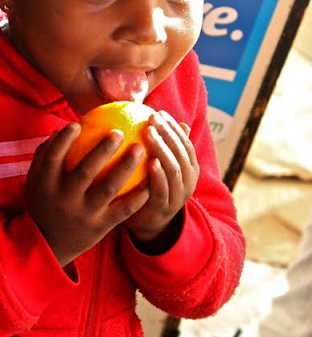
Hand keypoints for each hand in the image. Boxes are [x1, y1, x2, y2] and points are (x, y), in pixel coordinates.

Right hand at [25, 123, 149, 266]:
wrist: (49, 245)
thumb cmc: (46, 202)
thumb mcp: (37, 181)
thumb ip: (45, 155)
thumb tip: (61, 129)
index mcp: (45, 184)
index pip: (53, 156)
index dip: (65, 139)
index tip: (78, 123)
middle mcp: (65, 198)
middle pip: (86, 170)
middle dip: (104, 149)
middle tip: (119, 131)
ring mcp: (84, 213)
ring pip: (109, 188)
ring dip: (126, 166)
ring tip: (140, 148)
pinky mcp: (100, 227)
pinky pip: (123, 209)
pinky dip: (138, 195)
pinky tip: (150, 180)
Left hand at [124, 111, 198, 252]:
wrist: (149, 224)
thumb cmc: (150, 187)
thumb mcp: (158, 165)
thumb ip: (159, 146)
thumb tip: (150, 116)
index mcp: (189, 168)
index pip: (184, 142)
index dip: (173, 127)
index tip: (158, 112)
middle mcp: (188, 181)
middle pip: (181, 152)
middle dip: (168, 133)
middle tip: (152, 118)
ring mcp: (178, 196)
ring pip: (174, 169)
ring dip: (162, 149)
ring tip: (149, 133)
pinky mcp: (163, 208)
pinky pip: (161, 190)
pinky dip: (157, 175)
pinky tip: (148, 161)